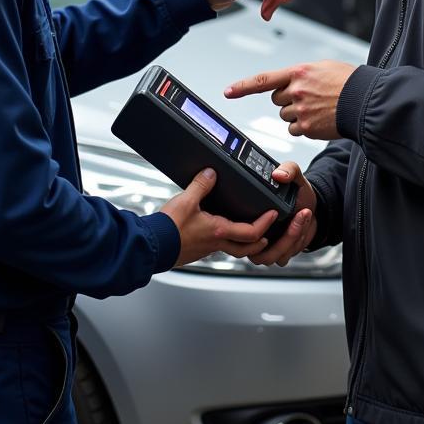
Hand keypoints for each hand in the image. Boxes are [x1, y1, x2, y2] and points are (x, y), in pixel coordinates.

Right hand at [160, 168, 276, 266]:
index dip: (265, 223)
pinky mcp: (196, 250)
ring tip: (247, 232)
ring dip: (243, 242)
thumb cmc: (168, 229)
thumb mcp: (186, 200)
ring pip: (232, 249)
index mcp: (218, 230)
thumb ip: (200, 184)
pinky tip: (218, 231)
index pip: (251, 232)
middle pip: (246, 248)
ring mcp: (206, 249)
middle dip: (260, 240)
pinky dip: (226, 240)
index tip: (273, 214)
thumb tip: (211, 172)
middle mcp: (216, 243)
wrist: (151, 246)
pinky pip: (218, 247)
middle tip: (266, 232)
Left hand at [224, 60, 356, 140]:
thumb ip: (302, 74)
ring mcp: (301, 110)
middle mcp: (296, 90)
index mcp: (298, 72)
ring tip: (318, 107)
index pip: (263, 79)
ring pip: (285, 116)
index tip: (228, 92)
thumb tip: (291, 82)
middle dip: (287, 99)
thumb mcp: (322, 67)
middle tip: (308, 97)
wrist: (366, 100)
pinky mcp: (307, 127)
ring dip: (296, 113)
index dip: (242, 86)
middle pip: (277, 99)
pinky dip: (303, 127)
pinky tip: (319, 119)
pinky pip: (294, 129)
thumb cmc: (348, 81)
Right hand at [247, 161, 318, 266]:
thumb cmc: (297, 196)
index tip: (275, 212)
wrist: (312, 208)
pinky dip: (295, 243)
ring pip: (270, 256)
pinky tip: (303, 226)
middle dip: (281, 234)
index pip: (238, 229)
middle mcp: (252, 234)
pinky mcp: (276, 254)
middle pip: (254, 248)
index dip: (255, 227)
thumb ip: (289, 169)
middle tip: (298, 215)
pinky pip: (281, 258)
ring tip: (303, 217)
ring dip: (291, 238)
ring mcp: (263, 247)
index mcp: (248, 215)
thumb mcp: (295, 177)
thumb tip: (278, 174)